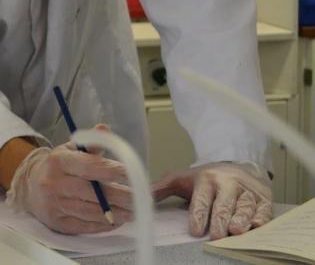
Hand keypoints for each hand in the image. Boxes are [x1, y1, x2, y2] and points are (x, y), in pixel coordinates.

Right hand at [6, 125, 133, 233]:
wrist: (30, 187)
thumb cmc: (57, 167)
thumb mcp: (70, 150)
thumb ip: (91, 143)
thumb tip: (105, 129)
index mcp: (59, 161)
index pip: (91, 166)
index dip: (115, 171)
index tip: (134, 174)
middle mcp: (54, 183)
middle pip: (96, 193)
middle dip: (123, 196)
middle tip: (143, 197)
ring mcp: (55, 205)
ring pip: (94, 213)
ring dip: (119, 213)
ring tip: (135, 210)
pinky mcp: (58, 224)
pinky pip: (87, 227)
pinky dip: (106, 224)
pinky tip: (118, 219)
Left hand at [152, 162, 271, 238]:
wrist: (238, 167)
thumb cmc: (206, 178)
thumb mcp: (181, 179)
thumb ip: (160, 188)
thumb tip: (137, 197)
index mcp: (206, 179)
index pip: (201, 198)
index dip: (198, 214)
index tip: (194, 229)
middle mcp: (228, 183)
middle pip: (224, 203)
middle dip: (220, 219)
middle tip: (217, 234)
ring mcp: (247, 190)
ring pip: (244, 206)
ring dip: (241, 219)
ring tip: (236, 231)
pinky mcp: (264, 198)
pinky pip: (264, 209)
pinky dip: (261, 218)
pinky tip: (256, 226)